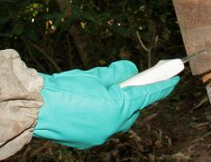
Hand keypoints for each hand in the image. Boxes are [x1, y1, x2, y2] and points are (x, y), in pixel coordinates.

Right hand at [33, 61, 178, 148]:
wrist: (36, 109)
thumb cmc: (65, 90)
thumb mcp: (95, 76)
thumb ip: (117, 73)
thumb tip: (130, 71)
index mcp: (117, 108)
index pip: (146, 95)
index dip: (161, 86)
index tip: (174, 78)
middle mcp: (111, 126)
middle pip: (131, 110)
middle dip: (134, 97)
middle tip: (134, 82)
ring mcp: (99, 136)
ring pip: (117, 120)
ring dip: (117, 107)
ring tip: (107, 92)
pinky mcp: (86, 140)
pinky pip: (102, 126)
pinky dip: (102, 115)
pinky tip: (92, 105)